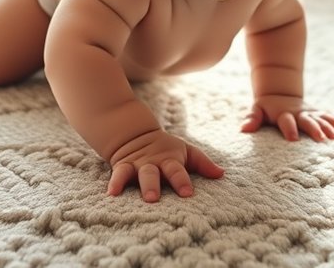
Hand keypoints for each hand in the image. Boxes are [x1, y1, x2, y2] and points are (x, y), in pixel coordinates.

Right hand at [107, 129, 224, 202]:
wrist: (135, 134)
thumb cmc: (166, 149)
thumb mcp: (186, 152)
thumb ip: (203, 163)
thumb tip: (222, 174)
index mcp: (170, 160)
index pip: (177, 171)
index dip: (181, 181)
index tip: (187, 193)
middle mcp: (153, 163)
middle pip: (154, 173)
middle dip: (154, 185)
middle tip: (154, 199)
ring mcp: (138, 165)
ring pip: (137, 174)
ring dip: (138, 186)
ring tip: (140, 199)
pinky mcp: (123, 167)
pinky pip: (118, 174)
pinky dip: (115, 183)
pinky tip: (111, 194)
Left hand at [240, 94, 333, 141]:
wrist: (279, 92)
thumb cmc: (266, 106)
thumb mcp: (257, 110)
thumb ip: (252, 119)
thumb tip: (243, 130)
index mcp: (283, 114)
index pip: (286, 122)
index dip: (289, 129)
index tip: (293, 140)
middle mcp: (298, 113)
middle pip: (308, 121)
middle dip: (315, 129)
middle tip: (322, 139)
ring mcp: (309, 112)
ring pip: (321, 118)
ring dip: (330, 126)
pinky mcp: (316, 112)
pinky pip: (329, 116)